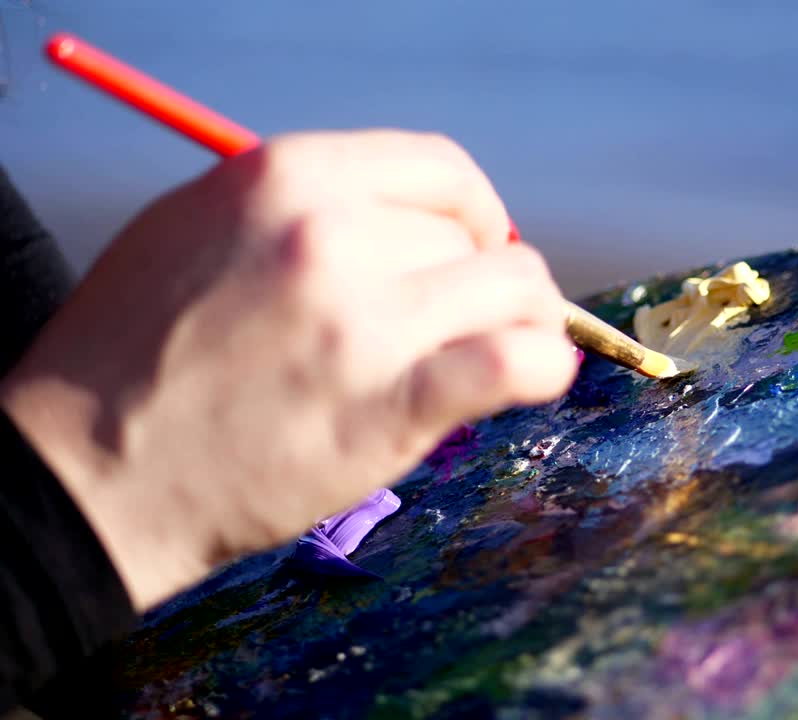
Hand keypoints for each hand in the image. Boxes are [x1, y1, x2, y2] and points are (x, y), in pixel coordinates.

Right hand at [0, 130, 577, 609]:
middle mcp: (331, 234)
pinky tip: (531, 380)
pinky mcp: (392, 406)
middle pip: (472, 236)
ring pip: (516, 287)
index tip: (472, 243)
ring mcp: (365, 322)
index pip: (439, 168)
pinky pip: (520, 362)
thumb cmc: (135, 350)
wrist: (89, 471)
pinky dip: (545, 367)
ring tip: (509, 347)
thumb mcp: (201, 225)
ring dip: (528, 317)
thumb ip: (305, 205)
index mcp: (286, 175)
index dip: (473, 208)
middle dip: (477, 278)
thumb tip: (407, 217)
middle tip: (456, 322)